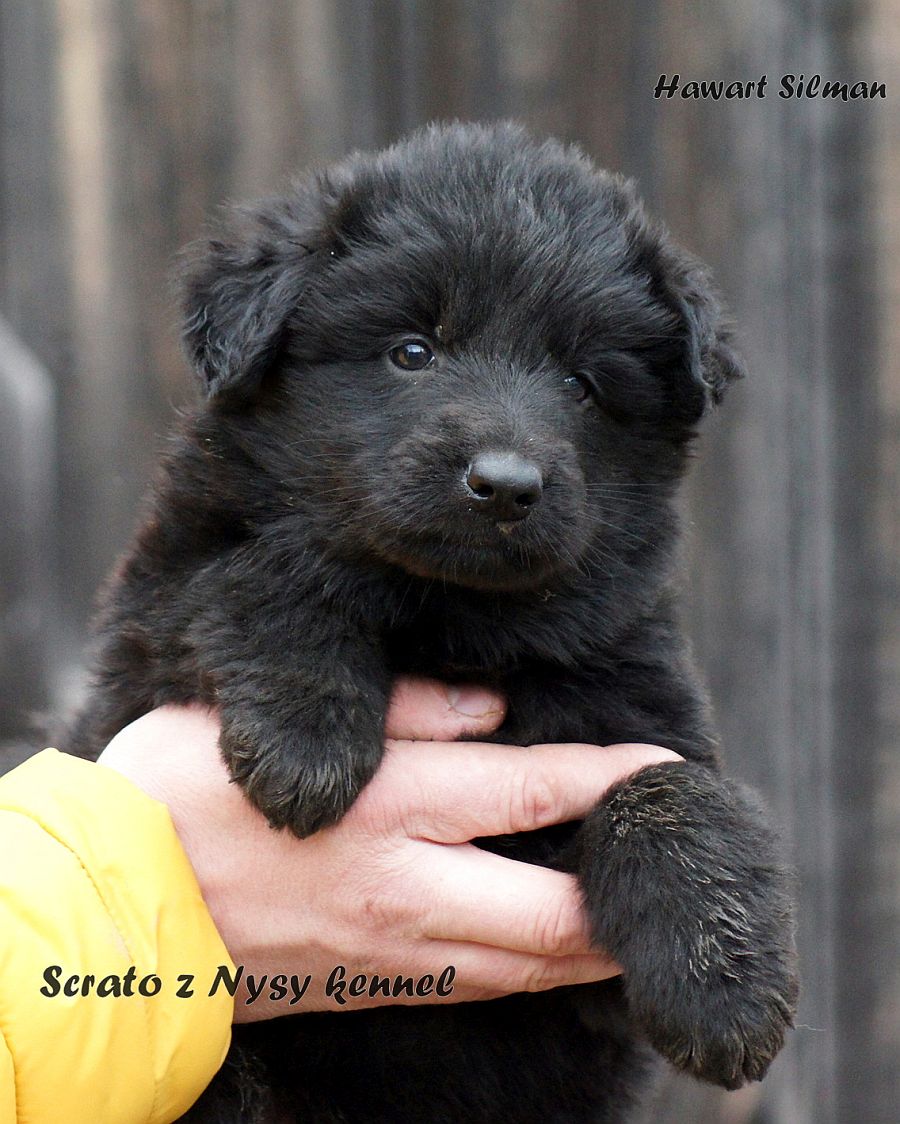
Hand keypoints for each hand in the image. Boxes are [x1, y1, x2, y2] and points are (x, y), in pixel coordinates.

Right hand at [98, 678, 680, 1020]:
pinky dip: (530, 973)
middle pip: (554, 910)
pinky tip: (547, 956)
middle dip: (622, 893)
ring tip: (632, 922)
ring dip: (590, 947)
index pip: (532, 792)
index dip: (607, 780)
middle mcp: (408, 888)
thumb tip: (493, 710)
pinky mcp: (371, 986)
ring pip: (525, 965)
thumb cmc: (182, 796)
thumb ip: (404, 714)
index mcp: (392, 808)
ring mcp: (392, 951)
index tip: (664, 769)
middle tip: (665, 866)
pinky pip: (475, 986)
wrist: (114, 914)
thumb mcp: (284, 725)